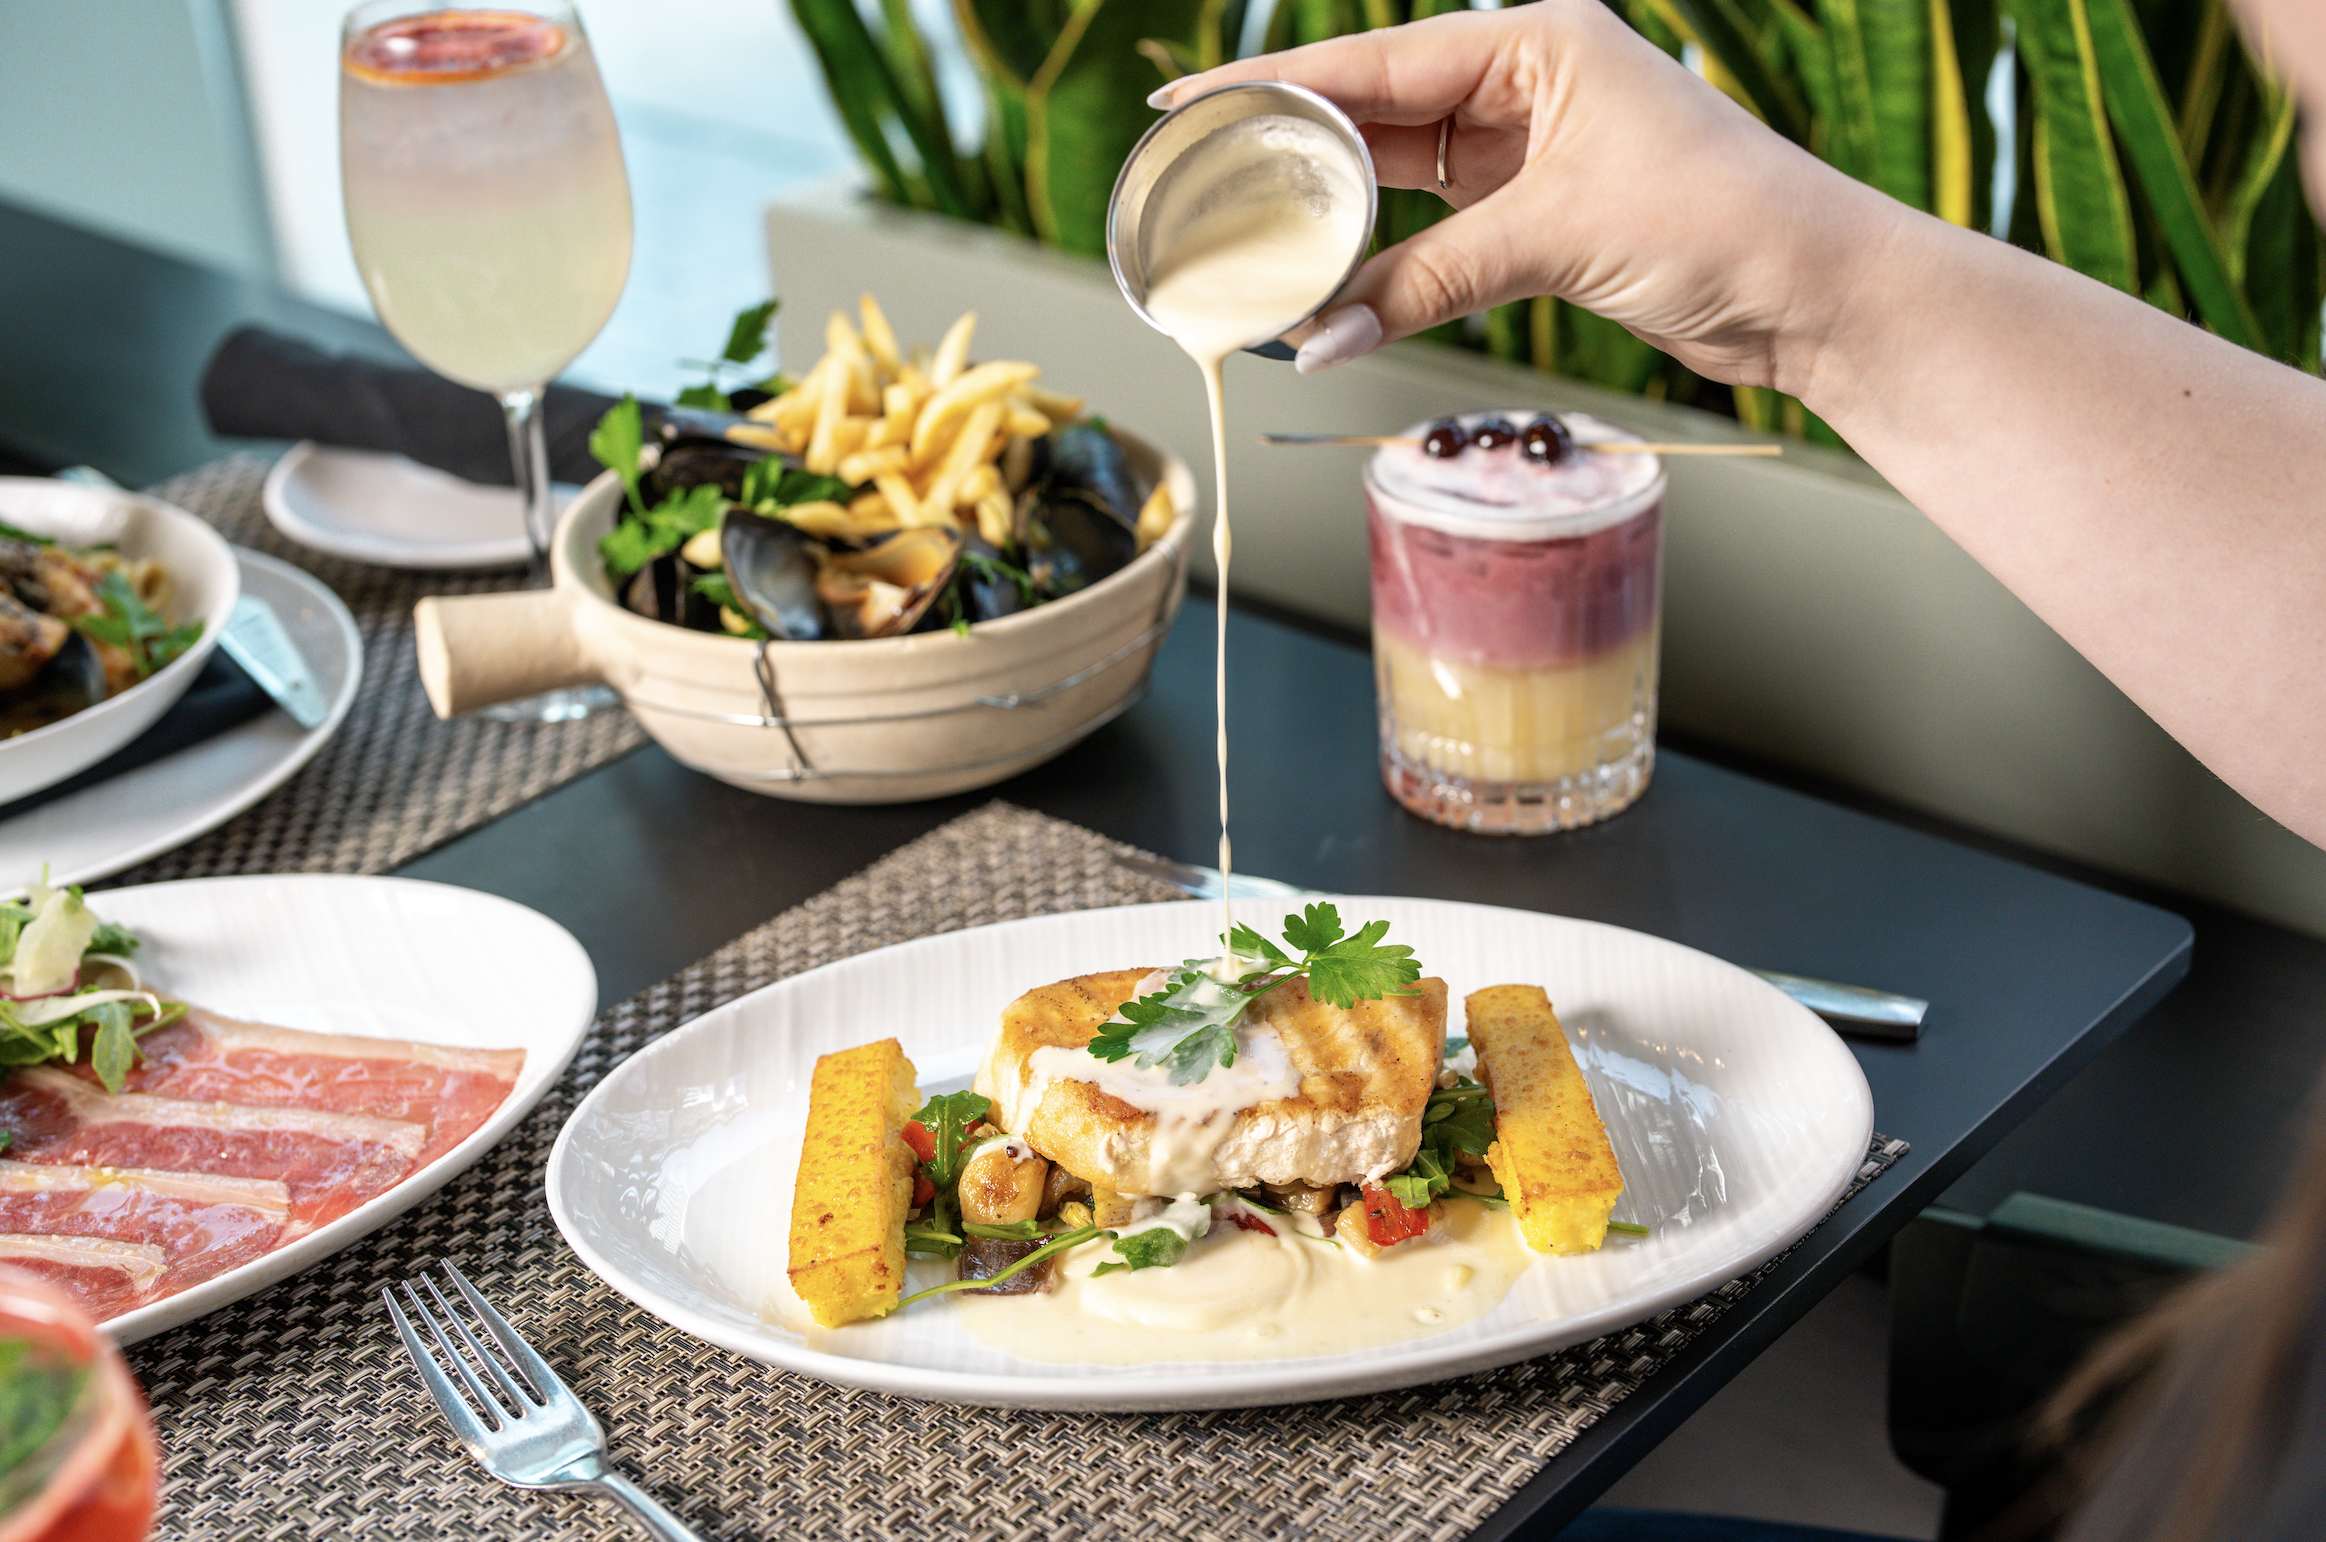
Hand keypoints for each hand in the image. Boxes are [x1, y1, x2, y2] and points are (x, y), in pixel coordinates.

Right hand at [1156, 3, 1904, 393]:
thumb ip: (1427, 283)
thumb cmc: (1722, 223)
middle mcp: (1529, 85)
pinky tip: (1329, 286)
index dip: (1281, 88)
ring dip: (1334, 215)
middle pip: (1378, 112)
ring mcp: (1534, 152)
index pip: (1379, 65)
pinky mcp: (1542, 219)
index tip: (1191, 105)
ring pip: (1402, 178)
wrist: (1816, 294)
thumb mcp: (1557, 237)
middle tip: (1200, 175)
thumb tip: (1318, 338)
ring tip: (1247, 234)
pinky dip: (1386, 265)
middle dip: (1292, 148)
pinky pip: (1437, 235)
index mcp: (1538, 42)